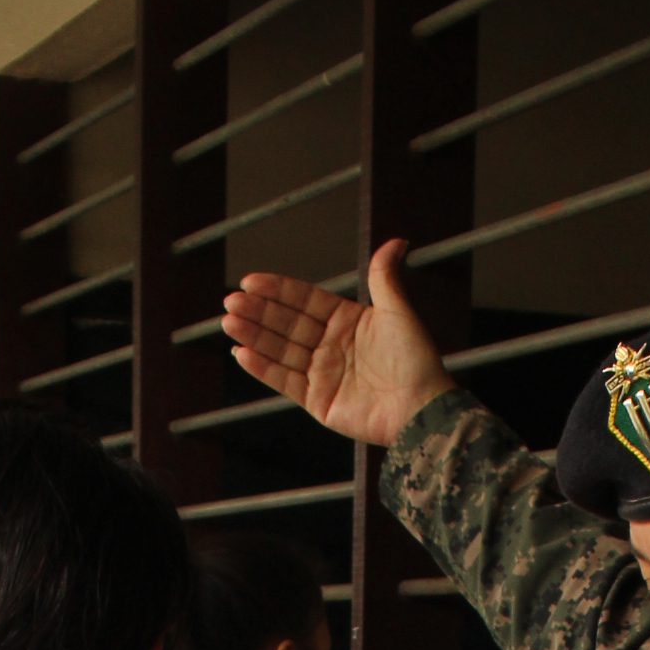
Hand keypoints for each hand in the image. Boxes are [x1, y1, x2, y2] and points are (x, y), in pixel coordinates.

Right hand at [224, 242, 450, 447]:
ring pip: (281, 350)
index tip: (250, 280)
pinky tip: (242, 353)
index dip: (278, 290)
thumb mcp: (398, 312)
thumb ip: (384, 277)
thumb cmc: (417, 360)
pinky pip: (285, 381)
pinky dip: (263, 368)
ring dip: (254, 336)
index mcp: (346, 321)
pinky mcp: (318, 402)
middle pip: (287, 324)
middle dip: (258, 312)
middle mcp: (331, 346)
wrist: (421, 408)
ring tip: (229, 322)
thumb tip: (396, 241)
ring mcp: (322, 374)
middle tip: (230, 302)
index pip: (304, 300)